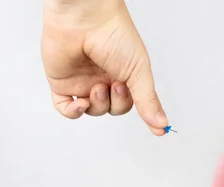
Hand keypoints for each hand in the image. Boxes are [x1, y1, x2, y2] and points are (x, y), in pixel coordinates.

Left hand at [41, 0, 168, 134]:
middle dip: (116, 103)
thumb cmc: (114, 34)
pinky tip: (80, 103)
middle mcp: (102, 77)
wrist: (85, 18)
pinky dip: (73, 112)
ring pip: (91, 110)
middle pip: (112, 108)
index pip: (131, 101)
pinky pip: (65, 108)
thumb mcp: (138, 71)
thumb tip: (162, 125)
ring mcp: (82, 81)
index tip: (158, 129)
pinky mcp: (62, 82)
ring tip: (98, 86)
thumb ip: (148, 101)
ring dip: (97, 104)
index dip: (142, 113)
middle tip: (115, 86)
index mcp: (122, 73)